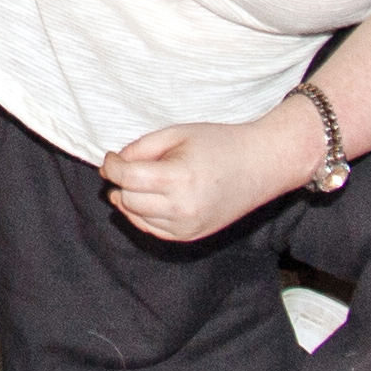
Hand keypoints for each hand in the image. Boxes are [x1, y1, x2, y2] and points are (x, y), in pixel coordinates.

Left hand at [98, 111, 311, 243]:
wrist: (261, 165)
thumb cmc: (220, 143)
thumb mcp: (177, 133)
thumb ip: (141, 148)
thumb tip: (113, 166)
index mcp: (180, 178)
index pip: (128, 179)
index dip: (111, 166)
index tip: (110, 157)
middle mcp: (183, 208)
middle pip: (129, 199)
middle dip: (120, 182)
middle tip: (125, 166)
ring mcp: (188, 226)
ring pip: (137, 217)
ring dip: (129, 199)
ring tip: (140, 180)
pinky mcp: (191, 236)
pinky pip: (152, 230)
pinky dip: (143, 215)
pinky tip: (150, 197)